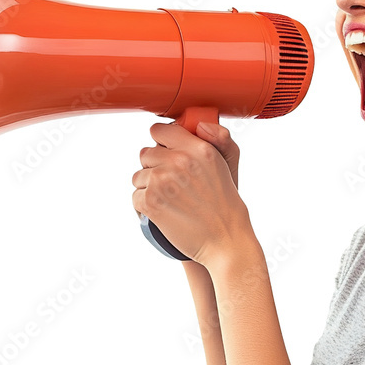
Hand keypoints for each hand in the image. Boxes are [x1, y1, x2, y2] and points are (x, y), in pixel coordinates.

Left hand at [132, 121, 249, 267]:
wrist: (225, 240)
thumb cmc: (226, 204)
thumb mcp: (229, 163)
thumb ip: (218, 137)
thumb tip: (200, 124)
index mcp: (198, 148)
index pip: (160, 130)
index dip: (162, 142)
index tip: (169, 153)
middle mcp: (179, 161)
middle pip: (146, 153)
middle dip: (155, 167)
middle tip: (173, 183)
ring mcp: (162, 181)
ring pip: (138, 176)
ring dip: (149, 187)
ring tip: (170, 199)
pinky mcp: (151, 202)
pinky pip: (136, 196)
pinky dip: (145, 206)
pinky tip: (163, 211)